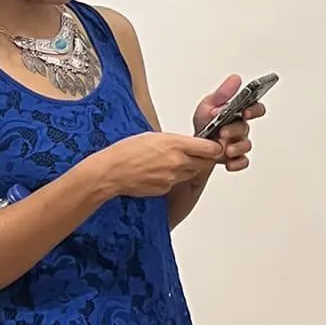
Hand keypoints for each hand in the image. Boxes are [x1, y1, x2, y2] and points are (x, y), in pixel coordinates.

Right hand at [95, 131, 222, 199]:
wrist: (111, 172)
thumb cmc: (126, 151)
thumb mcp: (154, 136)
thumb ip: (176, 141)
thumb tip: (189, 144)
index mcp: (176, 144)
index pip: (211, 148)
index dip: (215, 148)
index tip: (214, 146)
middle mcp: (178, 161)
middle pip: (206, 163)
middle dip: (204, 158)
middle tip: (195, 154)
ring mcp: (173, 177)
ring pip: (192, 173)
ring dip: (188, 168)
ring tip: (170, 162)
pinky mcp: (166, 188)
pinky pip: (177, 183)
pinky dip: (174, 178)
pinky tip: (159, 172)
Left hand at [193, 75, 266, 173]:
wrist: (194, 148)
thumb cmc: (205, 125)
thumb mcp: (208, 105)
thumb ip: (222, 94)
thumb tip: (235, 79)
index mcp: (237, 113)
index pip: (254, 108)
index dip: (254, 109)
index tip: (246, 112)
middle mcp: (240, 128)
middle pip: (245, 128)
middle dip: (236, 130)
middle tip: (224, 132)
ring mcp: (238, 144)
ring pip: (245, 145)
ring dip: (236, 147)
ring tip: (225, 149)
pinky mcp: (235, 158)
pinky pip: (242, 161)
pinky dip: (236, 163)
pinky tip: (229, 162)